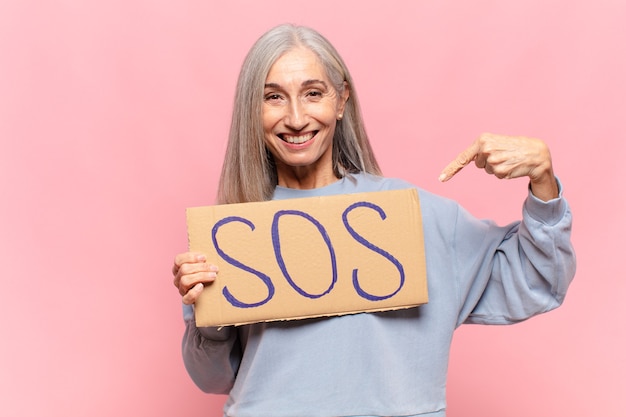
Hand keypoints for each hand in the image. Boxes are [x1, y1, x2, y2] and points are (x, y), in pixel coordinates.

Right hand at [172, 252, 217, 304]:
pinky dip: (194, 292)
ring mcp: (181, 289)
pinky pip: (186, 298)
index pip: (178, 260)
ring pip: (185, 281)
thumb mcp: (202, 266)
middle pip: (184, 269)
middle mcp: (177, 278)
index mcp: (178, 268)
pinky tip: (201, 287)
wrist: (206, 294)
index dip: (191, 258)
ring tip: (213, 275)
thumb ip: (203, 259)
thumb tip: (215, 249)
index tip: (204, 257)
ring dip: (201, 276)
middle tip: (214, 268)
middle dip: (201, 267)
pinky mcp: (186, 300)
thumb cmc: (204, 275)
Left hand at [438, 133, 558, 200]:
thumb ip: (482, 149)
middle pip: (478, 164)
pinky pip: (496, 176)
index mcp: (482, 140)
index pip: (463, 157)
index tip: (441, 179)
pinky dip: (503, 173)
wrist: (535, 152)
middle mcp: (485, 150)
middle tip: (503, 155)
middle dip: (488, 162)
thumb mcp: (496, 142)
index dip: (451, 169)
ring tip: (508, 159)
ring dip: (496, 167)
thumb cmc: (515, 147)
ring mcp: (492, 161)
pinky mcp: (499, 171)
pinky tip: (511, 165)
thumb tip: (472, 161)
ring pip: (487, 170)